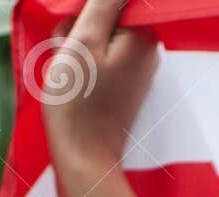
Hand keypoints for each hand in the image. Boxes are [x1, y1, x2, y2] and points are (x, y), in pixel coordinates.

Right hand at [41, 0, 158, 178]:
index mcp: (144, 37)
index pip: (112, 1)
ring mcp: (135, 70)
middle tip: (70, 56)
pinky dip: (81, 64)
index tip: (79, 34)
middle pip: (104, 17)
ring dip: (76, 47)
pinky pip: (97, 59)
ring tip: (70, 71)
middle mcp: (147, 52)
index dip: (86, 12)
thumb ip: (103, 4)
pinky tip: (74, 82)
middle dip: (80, 29)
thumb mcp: (85, 39)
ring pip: (96, 37)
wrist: (84, 158)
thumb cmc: (80, 101)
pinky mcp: (122, 85)